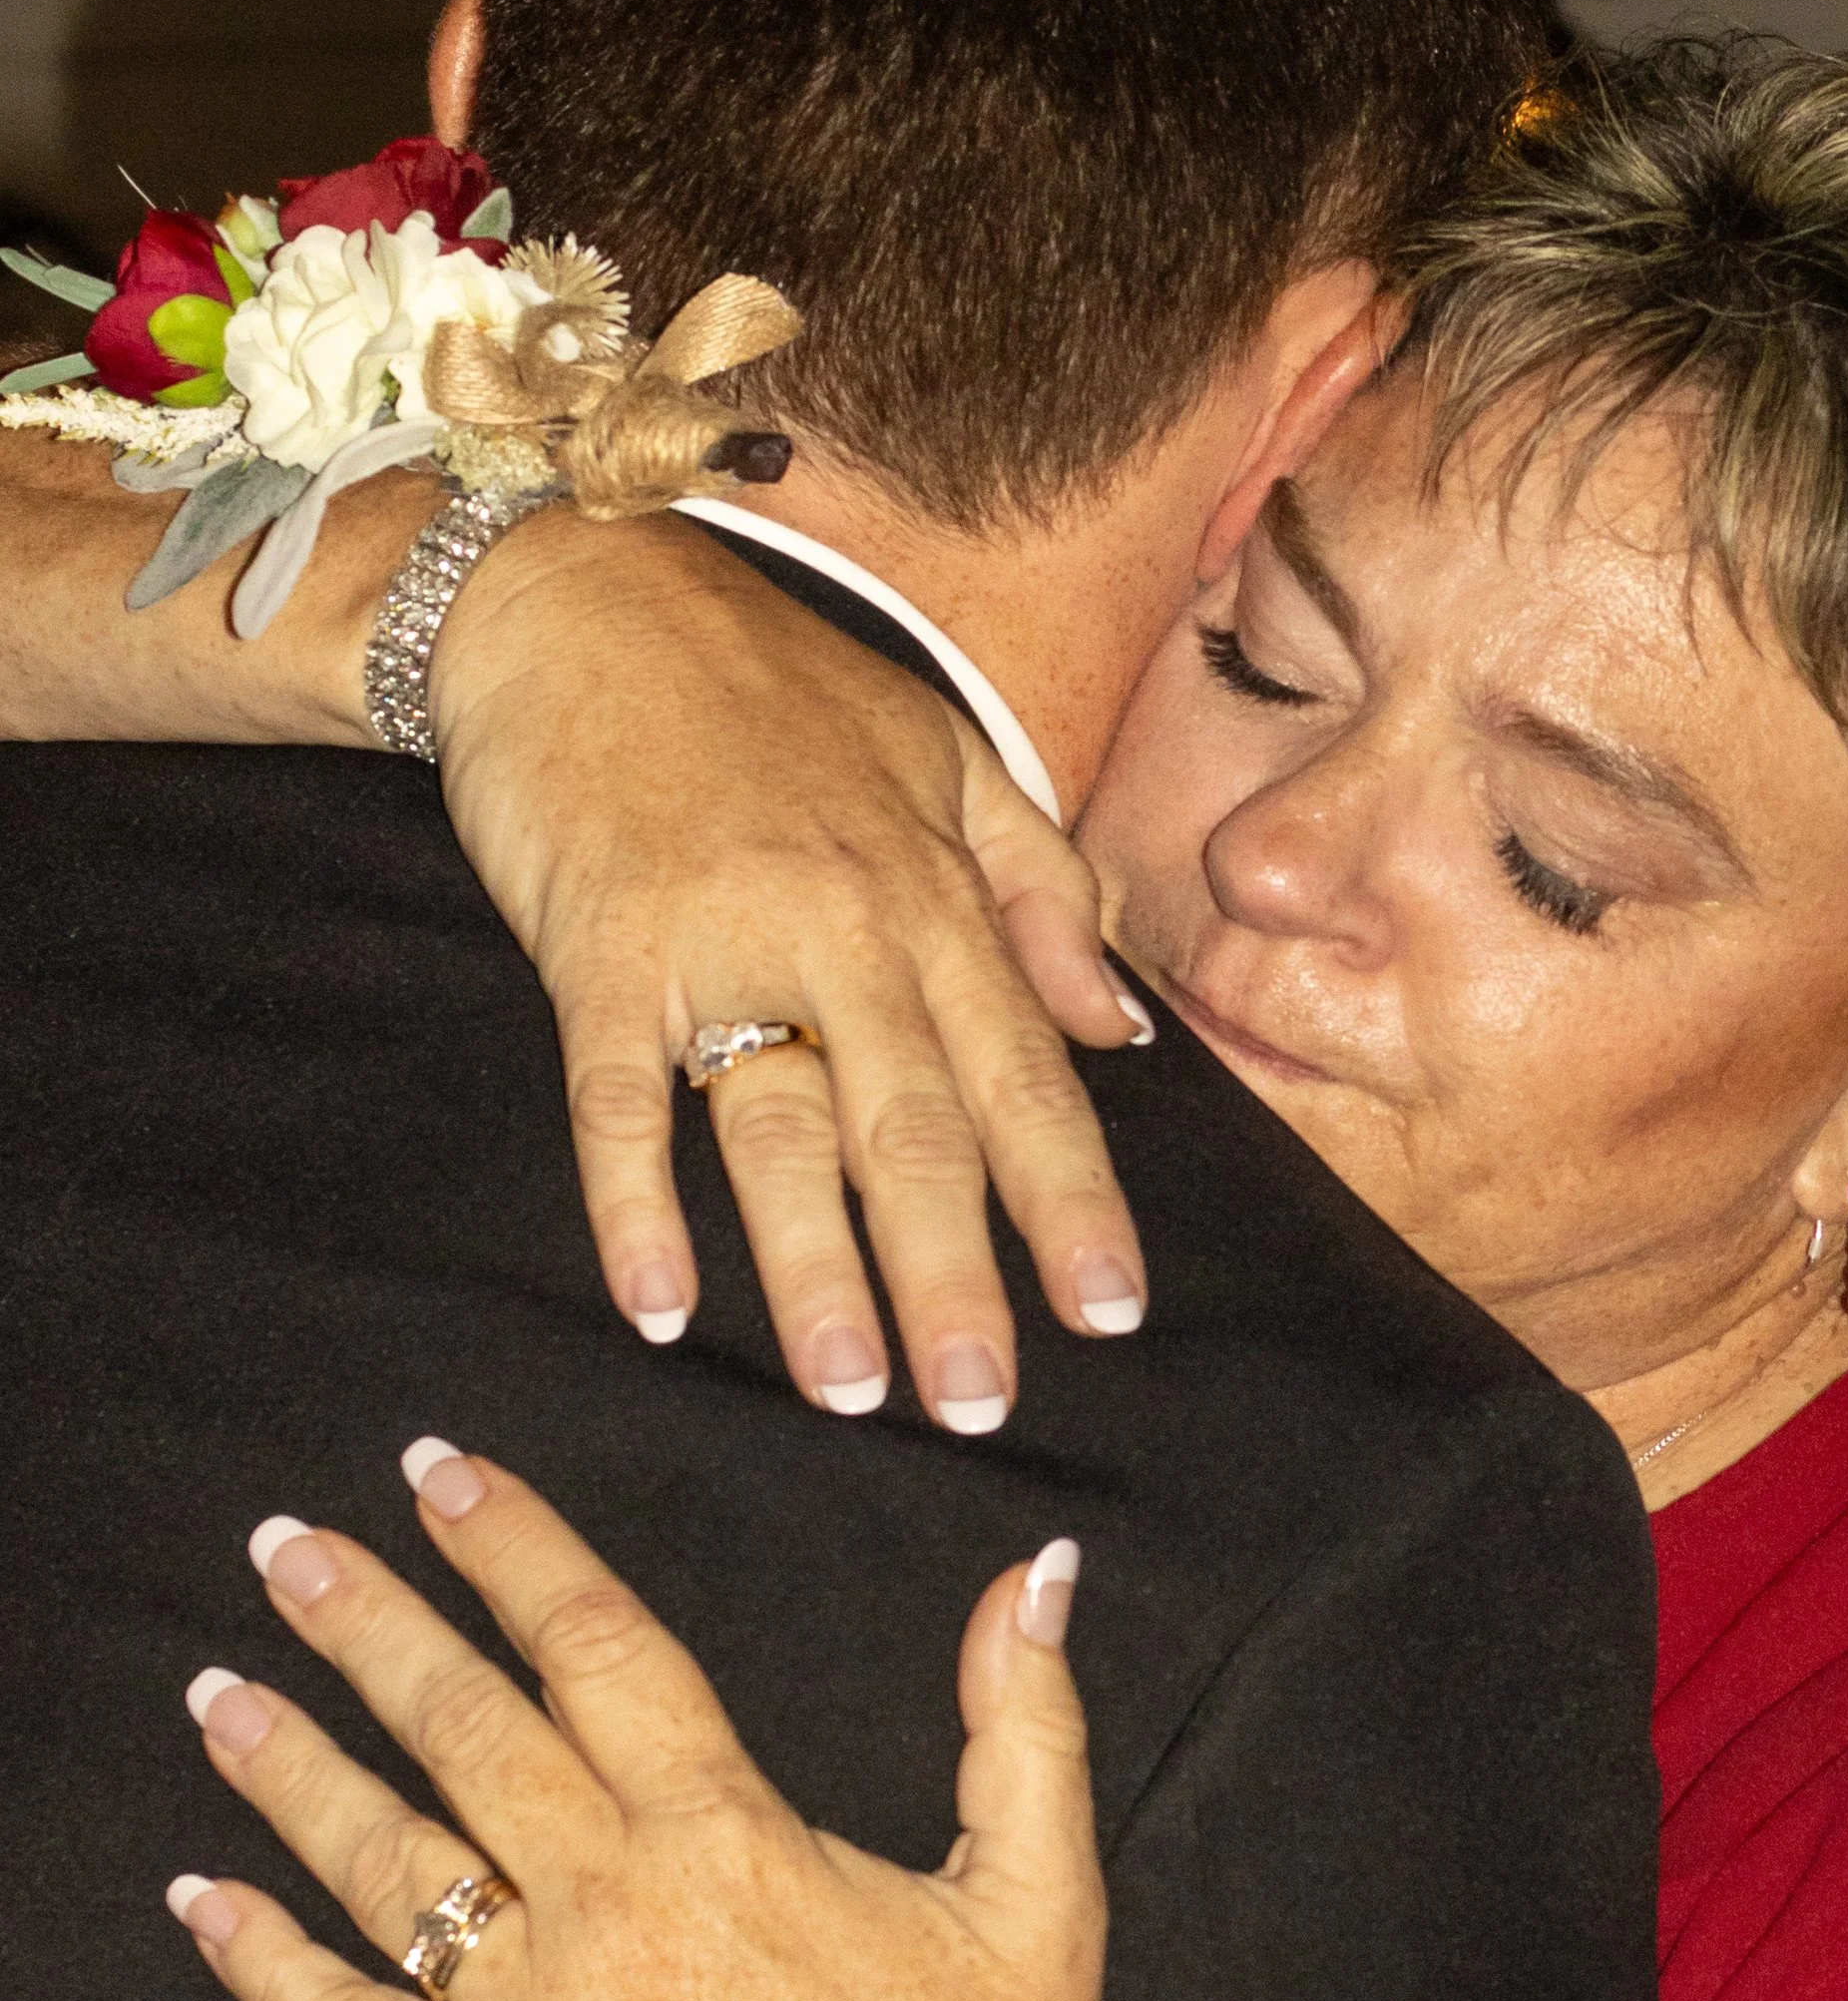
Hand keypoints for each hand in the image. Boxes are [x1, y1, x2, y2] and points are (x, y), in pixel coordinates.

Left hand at [167, 1447, 1110, 2000]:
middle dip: (370, 1627)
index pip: (596, 1645)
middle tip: (291, 1549)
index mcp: (733, 1836)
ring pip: (387, 1869)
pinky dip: (269, 1974)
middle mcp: (618, 1914)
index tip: (440, 1475)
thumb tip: (1037, 1572)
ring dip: (293, 1770)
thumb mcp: (1040, 1894)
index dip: (511, 1548)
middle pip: (464, 1731)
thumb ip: (1022, 1719)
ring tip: (221, 1690)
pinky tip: (206, 1904)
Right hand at [428, 508, 1153, 1424]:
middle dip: (955, 1273)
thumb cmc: (763, 688)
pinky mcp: (598, 942)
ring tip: (851, 1391)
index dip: (1070, 1198)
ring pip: (783, 1124)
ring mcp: (719, 935)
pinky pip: (617, 1090)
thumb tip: (1117, 1029)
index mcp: (934, 893)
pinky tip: (657, 1299)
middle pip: (915, 1125)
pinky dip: (633, 1197)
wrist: (577, 595)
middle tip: (981, 1405)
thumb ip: (1037, 890)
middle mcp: (845, 923)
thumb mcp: (939, 756)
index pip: (1024, 1074)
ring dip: (815, 1267)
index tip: (1110, 1311)